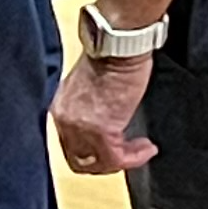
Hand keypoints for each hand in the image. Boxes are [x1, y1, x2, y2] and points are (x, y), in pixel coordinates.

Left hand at [54, 51, 157, 175]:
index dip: (94, 153)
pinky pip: (117, 158)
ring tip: (142, 150)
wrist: (120, 46)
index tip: (115, 148)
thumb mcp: (91, 85)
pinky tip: (147, 148)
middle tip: (129, 155)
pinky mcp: (101, 130)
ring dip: (123, 161)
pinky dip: (134, 158)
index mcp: (60, 107)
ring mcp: (80, 127)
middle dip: (107, 163)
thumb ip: (89, 107)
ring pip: (99, 163)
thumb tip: (104, 120)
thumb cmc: (112, 55)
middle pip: (81, 160)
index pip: (70, 145)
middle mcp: (65, 120)